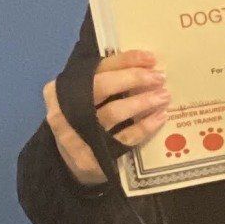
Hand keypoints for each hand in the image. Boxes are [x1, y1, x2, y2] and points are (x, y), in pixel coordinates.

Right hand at [43, 48, 167, 187]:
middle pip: (102, 86)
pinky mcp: (92, 158)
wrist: (71, 165)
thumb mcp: (86, 99)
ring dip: (142, 101)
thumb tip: (145, 64)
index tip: (151, 58)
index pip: (97, 68)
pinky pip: (123, 138)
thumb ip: (106, 82)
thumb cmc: (83, 123)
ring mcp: (77, 136)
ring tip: (163, 96)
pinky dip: (144, 127)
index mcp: (60, 90)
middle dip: (134, 78)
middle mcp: (64, 111)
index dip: (125, 61)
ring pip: (114, 112)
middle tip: (160, 77)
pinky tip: (159, 117)